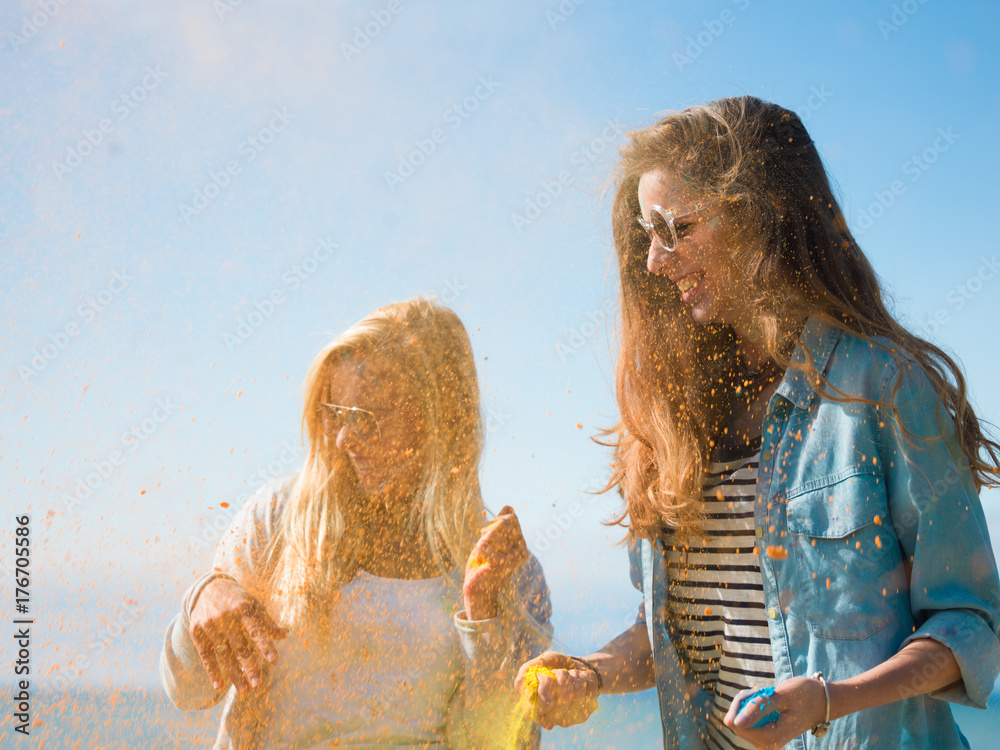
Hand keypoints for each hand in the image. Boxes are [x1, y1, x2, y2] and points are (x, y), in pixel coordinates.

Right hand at [188, 577, 287, 693]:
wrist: (206, 588)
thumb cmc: (236, 599)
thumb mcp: (253, 604)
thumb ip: (267, 621)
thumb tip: (285, 635)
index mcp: (243, 608)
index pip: (256, 630)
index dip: (265, 645)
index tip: (274, 660)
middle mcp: (225, 617)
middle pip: (240, 647)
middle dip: (249, 667)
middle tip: (258, 685)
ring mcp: (209, 625)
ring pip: (224, 655)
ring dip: (234, 674)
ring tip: (244, 690)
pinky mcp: (196, 632)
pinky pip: (205, 655)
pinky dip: (212, 671)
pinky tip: (219, 686)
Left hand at [462, 505, 529, 619]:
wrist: (478, 590)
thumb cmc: (484, 564)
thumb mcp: (493, 540)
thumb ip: (501, 524)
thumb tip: (509, 506)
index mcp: (522, 544)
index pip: (511, 517)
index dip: (495, 521)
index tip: (488, 535)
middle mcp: (522, 551)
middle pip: (503, 522)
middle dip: (487, 530)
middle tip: (483, 545)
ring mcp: (513, 559)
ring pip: (491, 533)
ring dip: (481, 544)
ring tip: (483, 558)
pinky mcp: (501, 565)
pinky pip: (483, 545)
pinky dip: (477, 552)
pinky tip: (481, 564)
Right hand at [514, 651, 599, 729]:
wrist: (575, 668)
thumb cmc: (553, 666)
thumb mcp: (540, 662)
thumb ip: (528, 670)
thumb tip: (520, 681)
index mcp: (532, 707)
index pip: (537, 707)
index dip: (545, 687)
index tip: (543, 675)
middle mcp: (548, 718)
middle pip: (562, 698)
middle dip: (562, 676)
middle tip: (560, 672)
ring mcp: (566, 719)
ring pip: (576, 693)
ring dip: (574, 676)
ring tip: (570, 675)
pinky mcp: (582, 716)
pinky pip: (589, 691)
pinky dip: (584, 678)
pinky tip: (579, 681)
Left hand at [722, 676, 827, 748]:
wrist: (822, 702)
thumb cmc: (805, 696)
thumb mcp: (781, 697)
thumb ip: (758, 709)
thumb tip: (735, 722)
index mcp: (769, 739)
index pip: (735, 723)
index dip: (741, 703)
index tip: (757, 692)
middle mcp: (765, 744)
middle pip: (736, 720)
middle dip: (745, 701)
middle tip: (763, 691)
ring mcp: (764, 740)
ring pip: (741, 717)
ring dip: (750, 701)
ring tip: (768, 695)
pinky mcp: (764, 733)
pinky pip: (748, 718)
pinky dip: (754, 704)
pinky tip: (768, 699)